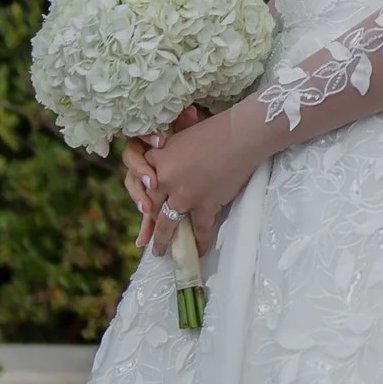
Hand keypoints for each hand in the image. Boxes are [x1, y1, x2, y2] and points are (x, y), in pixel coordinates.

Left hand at [128, 100, 259, 264]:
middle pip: (150, 208)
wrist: (241, 135)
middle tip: (146, 242)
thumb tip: (167, 176)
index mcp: (157, 160)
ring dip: (164, 241)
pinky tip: (199, 251)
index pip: (141, 185)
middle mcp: (164, 179)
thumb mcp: (183, 139)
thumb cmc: (215, 130)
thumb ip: (171, 157)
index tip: (144, 213)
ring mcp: (184, 194)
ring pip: (168, 224)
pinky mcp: (205, 204)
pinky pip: (199, 229)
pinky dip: (199, 242)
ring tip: (162, 252)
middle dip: (148, 228)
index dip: (142, 200)